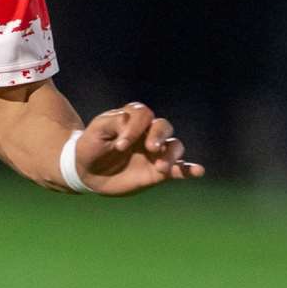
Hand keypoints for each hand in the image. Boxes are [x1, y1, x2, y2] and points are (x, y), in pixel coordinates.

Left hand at [76, 103, 203, 194]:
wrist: (87, 170)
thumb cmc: (92, 145)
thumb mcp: (97, 131)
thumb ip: (114, 122)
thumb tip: (129, 123)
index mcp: (134, 118)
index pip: (143, 115)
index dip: (134, 128)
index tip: (119, 145)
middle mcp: (148, 133)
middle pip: (164, 127)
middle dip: (159, 136)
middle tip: (150, 148)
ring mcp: (156, 152)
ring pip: (174, 146)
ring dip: (171, 155)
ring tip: (161, 167)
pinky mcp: (159, 172)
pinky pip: (179, 169)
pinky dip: (190, 169)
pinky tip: (199, 171)